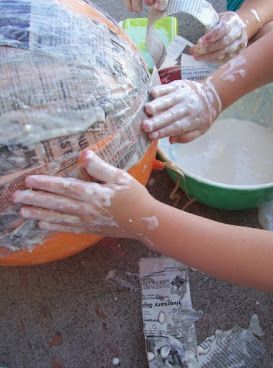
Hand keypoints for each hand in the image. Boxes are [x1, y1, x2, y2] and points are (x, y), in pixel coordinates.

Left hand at [12, 151, 155, 239]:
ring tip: (23, 211)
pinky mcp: (90, 229)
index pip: (64, 187)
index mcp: (93, 193)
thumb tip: (83, 154)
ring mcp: (87, 221)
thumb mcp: (121, 177)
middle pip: (56, 203)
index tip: (29, 180)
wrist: (145, 221)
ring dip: (39, 213)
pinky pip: (68, 228)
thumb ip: (100, 167)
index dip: (45, 183)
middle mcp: (86, 208)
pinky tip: (42, 224)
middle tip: (16, 197)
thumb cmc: (134, 196)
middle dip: (35, 199)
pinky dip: (54, 226)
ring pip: (58, 217)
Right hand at [143, 79, 221, 142]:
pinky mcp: (179, 85)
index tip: (151, 136)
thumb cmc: (203, 115)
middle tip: (145, 126)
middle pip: (171, 115)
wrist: (213, 94)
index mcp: (192, 120)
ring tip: (147, 110)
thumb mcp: (200, 130)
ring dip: (157, 105)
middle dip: (157, 121)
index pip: (176, 127)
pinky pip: (168, 87)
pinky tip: (151, 93)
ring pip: (169, 100)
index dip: (163, 132)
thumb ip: (187, 137)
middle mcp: (187, 107)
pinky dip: (160, 90)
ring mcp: (182, 95)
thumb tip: (171, 140)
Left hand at [190, 12, 247, 60]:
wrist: (237, 26)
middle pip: (224, 43)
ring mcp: (239, 44)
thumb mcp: (218, 17)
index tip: (199, 42)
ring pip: (224, 52)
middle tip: (194, 51)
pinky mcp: (237, 53)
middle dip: (208, 49)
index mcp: (233, 20)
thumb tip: (192, 30)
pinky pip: (225, 59)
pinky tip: (205, 60)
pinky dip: (214, 60)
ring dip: (209, 56)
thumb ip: (209, 23)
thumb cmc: (223, 21)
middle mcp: (239, 32)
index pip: (223, 29)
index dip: (211, 36)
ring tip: (196, 57)